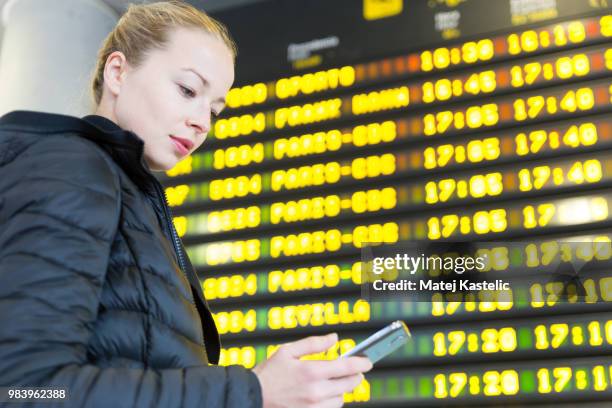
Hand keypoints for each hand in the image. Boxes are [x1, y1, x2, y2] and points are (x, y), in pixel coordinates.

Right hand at [252, 333, 372, 407]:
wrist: (253, 397)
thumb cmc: (269, 373)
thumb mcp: (287, 350)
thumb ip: (314, 343)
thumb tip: (335, 338)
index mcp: (311, 371)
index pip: (347, 368)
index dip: (361, 363)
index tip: (368, 360)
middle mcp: (315, 391)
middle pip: (349, 385)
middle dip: (355, 376)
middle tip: (354, 370)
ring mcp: (313, 407)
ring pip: (342, 399)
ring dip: (343, 389)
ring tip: (335, 382)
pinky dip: (333, 401)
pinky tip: (325, 394)